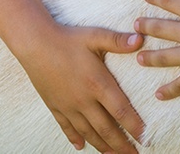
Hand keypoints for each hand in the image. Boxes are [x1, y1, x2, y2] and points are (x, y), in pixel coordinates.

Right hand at [16, 23, 145, 152]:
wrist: (34, 44)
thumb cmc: (68, 39)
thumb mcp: (96, 36)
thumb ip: (118, 41)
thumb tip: (140, 39)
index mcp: (98, 84)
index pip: (121, 111)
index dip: (134, 126)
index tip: (145, 138)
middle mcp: (84, 100)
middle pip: (106, 128)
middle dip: (121, 144)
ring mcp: (68, 105)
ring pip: (88, 132)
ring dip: (102, 145)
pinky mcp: (55, 105)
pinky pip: (66, 127)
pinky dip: (74, 138)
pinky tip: (81, 146)